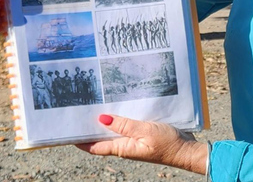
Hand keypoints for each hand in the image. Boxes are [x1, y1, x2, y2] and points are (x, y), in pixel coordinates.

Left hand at [76, 115, 206, 174]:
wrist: (187, 149)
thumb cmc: (167, 143)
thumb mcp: (145, 131)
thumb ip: (124, 125)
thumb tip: (101, 118)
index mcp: (122, 148)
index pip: (94, 146)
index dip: (78, 140)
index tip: (65, 130)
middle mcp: (124, 145)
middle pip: (101, 137)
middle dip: (89, 126)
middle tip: (78, 109)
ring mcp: (133, 140)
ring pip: (113, 130)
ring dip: (104, 119)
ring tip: (93, 104)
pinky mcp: (142, 134)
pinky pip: (126, 125)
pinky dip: (120, 117)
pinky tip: (119, 105)